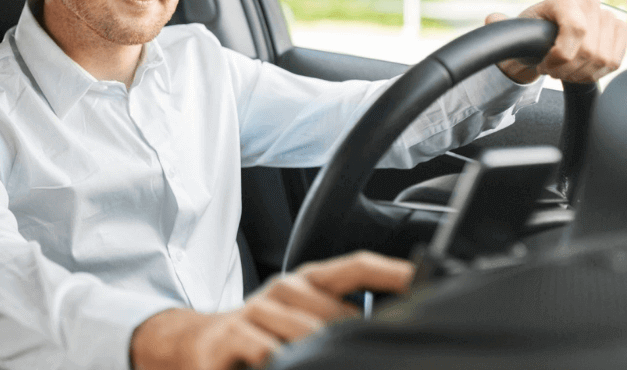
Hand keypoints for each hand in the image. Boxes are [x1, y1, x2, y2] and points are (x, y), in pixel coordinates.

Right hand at [129, 251, 414, 369]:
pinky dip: (280, 361)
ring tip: (310, 360)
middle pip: (336, 312)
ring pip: (306, 333)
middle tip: (357, 353)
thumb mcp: (303, 322)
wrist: (199, 346)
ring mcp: (258, 309)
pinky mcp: (234, 335)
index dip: (392, 272)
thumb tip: (390, 326)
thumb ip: (338, 320)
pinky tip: (280, 364)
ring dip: (315, 354)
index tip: (427, 280)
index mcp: (308, 282)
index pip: (356, 266)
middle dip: (352, 337)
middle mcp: (285, 289)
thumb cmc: (260, 334)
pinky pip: (270, 351)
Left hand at [487, 0, 626, 83]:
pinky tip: (579, 73)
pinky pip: (614, 60)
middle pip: (589, 49)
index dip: (561, 56)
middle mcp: (588, 2)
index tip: (544, 67)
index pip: (576, 29)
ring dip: (581, 74)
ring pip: (603, 58)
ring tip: (563, 74)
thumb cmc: (529, 35)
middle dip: (567, 69)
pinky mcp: (618, 30)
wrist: (547, 38)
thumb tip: (492, 18)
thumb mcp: (514, 30)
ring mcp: (606, 15)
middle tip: (552, 73)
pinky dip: (596, 73)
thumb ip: (502, 27)